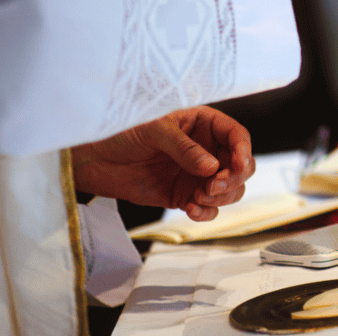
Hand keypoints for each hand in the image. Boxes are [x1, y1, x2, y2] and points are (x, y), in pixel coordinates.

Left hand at [71, 106, 253, 220]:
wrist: (94, 159)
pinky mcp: (184, 195)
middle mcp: (205, 149)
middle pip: (240, 166)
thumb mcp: (155, 131)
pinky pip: (208, 208)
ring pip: (230, 189)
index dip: (243, 150)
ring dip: (221, 197)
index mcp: (203, 124)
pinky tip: (191, 208)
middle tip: (214, 185)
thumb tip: (211, 166)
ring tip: (199, 197)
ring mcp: (197, 174)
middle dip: (233, 178)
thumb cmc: (122, 132)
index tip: (238, 164)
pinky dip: (206, 212)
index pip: (236, 135)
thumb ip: (185, 148)